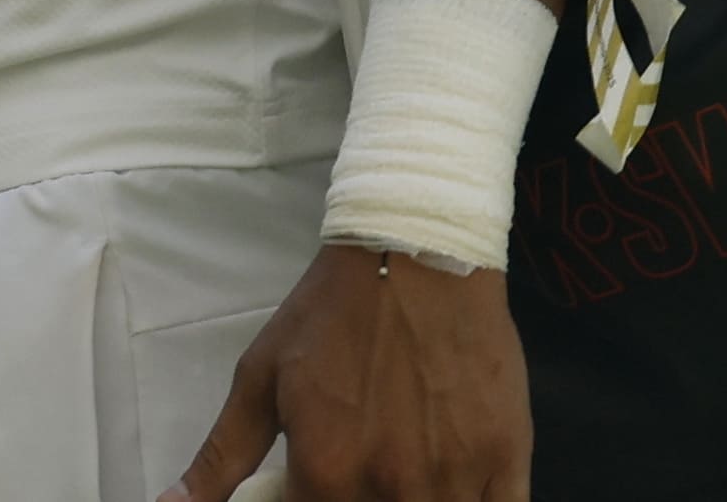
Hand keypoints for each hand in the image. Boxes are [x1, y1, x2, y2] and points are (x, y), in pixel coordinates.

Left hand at [164, 241, 528, 501]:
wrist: (416, 248)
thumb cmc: (333, 311)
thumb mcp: (261, 377)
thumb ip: (219, 458)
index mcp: (326, 474)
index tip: (318, 488)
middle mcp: (391, 488)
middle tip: (361, 469)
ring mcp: (454, 478)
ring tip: (401, 473)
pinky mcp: (507, 459)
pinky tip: (451, 487)